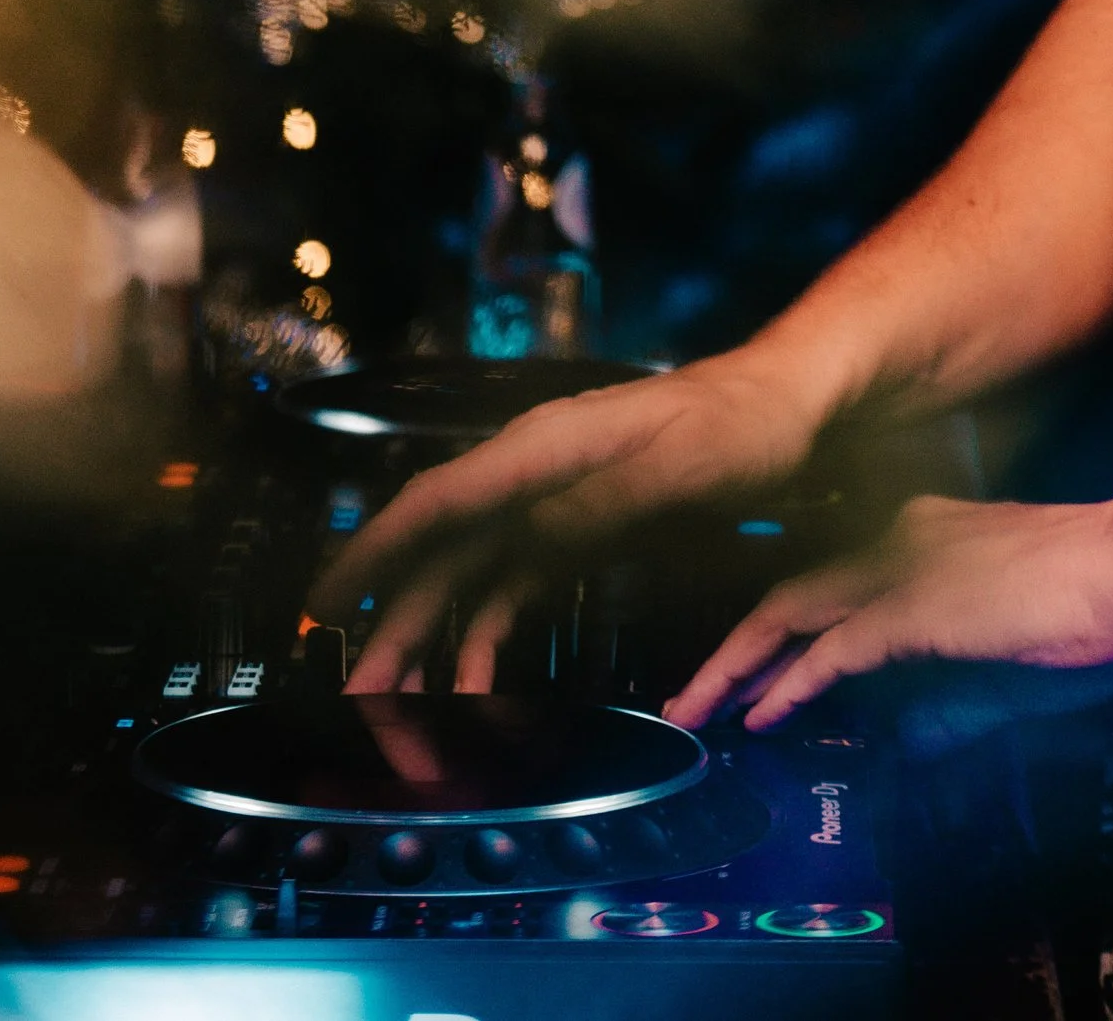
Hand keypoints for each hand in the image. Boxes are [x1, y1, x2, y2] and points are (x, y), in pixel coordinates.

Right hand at [316, 349, 821, 694]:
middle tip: (361, 699)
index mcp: (544, 448)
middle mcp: (531, 473)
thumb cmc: (739, 422)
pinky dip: (487, 638)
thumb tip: (525, 544)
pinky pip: (510, 588)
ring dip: (433, 645)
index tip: (326, 603)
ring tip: (401, 714)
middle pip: (440, 553)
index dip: (374, 552)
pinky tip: (478, 687)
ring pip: (467, 579)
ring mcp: (550, 502)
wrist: (786, 400)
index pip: (438, 500)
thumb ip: (599, 507)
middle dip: (396, 627)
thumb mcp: (676, 467)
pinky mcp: (574, 528)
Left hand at [668, 486, 1112, 732]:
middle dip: (733, 650)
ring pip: (790, 615)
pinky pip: (831, 653)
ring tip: (696, 710)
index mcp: (922, 540)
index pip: (830, 584)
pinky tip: (761, 716)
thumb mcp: (1008, 664)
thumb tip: (912, 739)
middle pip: (790, 596)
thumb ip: (954, 700)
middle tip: (688, 698)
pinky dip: (790, 685)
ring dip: (737, 666)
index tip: (745, 673)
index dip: (780, 629)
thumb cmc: (1090, 607)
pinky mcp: (912, 610)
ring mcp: (901, 571)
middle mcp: (898, 542)